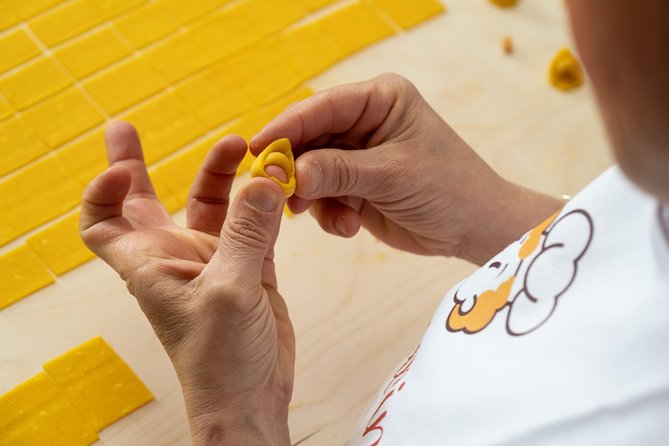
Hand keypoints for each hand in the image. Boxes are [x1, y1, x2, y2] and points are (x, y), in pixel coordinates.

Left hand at [80, 122, 292, 444]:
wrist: (251, 396)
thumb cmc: (220, 359)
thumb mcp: (229, 290)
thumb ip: (247, 232)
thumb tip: (263, 178)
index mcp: (151, 263)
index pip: (103, 223)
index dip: (103, 191)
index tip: (125, 167)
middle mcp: (177, 256)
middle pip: (147, 202)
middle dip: (137, 164)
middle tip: (125, 127)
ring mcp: (216, 261)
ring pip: (212, 206)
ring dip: (223, 176)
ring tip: (244, 146)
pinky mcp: (250, 268)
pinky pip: (256, 224)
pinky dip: (265, 204)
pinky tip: (277, 184)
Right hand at [251, 73, 561, 264]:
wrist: (474, 228)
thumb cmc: (447, 188)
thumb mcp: (391, 174)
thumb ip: (337, 171)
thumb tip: (287, 172)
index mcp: (379, 99)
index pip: (321, 107)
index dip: (286, 128)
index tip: (258, 150)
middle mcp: (364, 122)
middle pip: (309, 139)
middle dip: (295, 168)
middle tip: (280, 193)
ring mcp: (357, 156)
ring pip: (311, 170)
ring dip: (313, 197)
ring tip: (329, 216)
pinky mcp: (355, 186)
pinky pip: (323, 196)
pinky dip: (329, 214)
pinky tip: (349, 226)